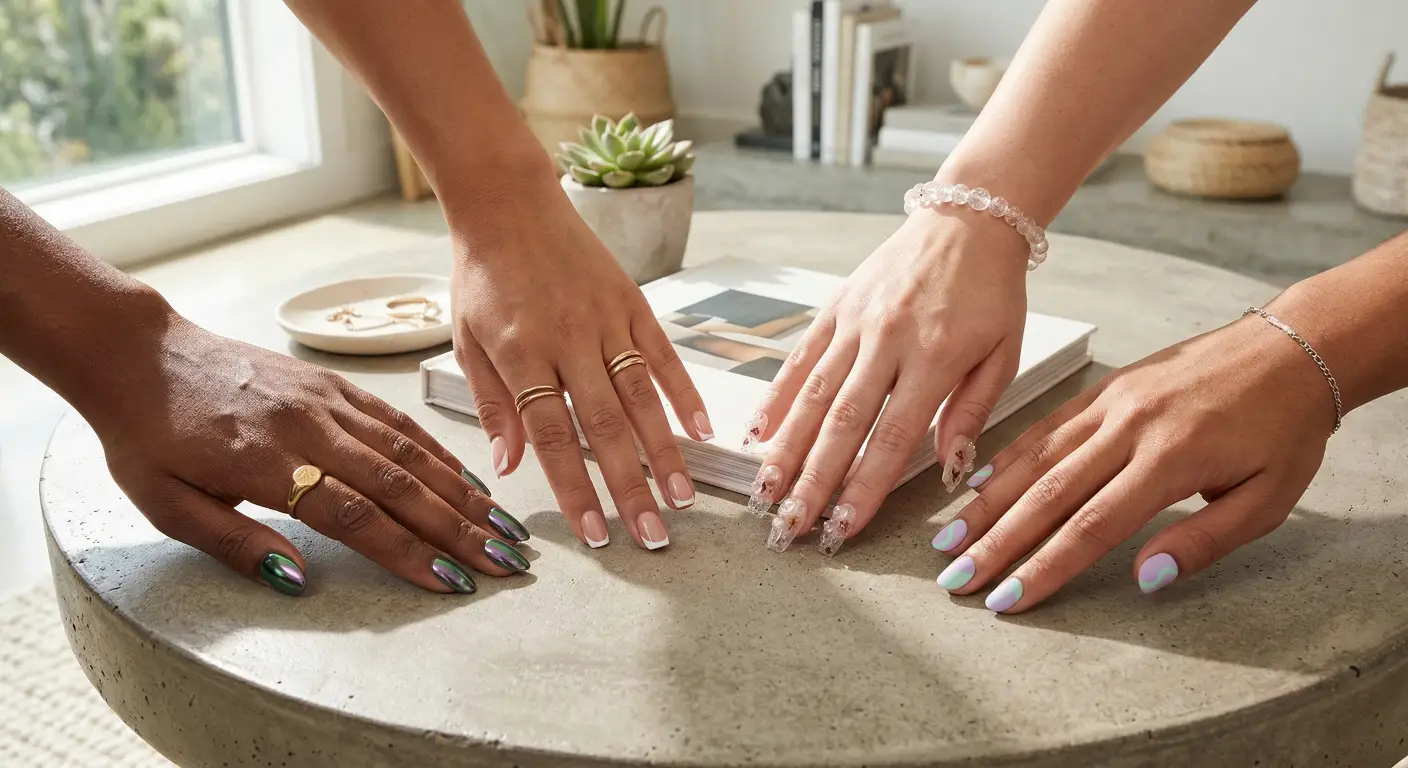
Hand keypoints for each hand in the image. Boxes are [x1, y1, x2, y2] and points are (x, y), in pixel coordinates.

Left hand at [91, 317, 528, 595]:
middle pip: (400, 485)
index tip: (452, 582)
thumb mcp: (167, 506)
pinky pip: (399, 421)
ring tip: (503, 527)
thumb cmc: (149, 437)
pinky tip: (469, 480)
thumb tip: (296, 579)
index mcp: (267, 463)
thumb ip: (235, 543)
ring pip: (411, 452)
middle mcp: (309, 428)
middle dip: (460, 529)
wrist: (141, 353)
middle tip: (506, 561)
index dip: (408, 552)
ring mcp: (328, 401)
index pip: (355, 516)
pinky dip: (441, 454)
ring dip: (463, 494)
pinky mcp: (335, 385)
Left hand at [446, 184, 709, 550]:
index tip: (596, 533)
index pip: (551, 436)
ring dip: (664, 452)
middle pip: (604, 427)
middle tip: (653, 537)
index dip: (575, 489)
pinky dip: (684, 393)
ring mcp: (605, 319)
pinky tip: (701, 431)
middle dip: (630, 487)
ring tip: (682, 498)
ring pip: (641, 396)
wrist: (508, 201)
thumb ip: (491, 405)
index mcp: (520, 355)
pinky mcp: (632, 301)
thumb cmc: (482, 275)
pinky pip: (664, 354)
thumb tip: (509, 469)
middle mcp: (567, 339)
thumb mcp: (466, 341)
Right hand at [745, 206, 1028, 554]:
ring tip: (764, 492)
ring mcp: (855, 323)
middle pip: (842, 423)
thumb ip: (973, 411)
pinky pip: (799, 358)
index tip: (842, 527)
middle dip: (813, 481)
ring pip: (812, 395)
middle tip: (789, 526)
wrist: (967, 219)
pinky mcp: (834, 307)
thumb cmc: (992, 292)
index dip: (864, 486)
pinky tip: (757, 435)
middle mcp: (887, 341)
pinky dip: (776, 398)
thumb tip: (951, 468)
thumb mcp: (1004, 353)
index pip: (892, 436)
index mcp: (936, 357)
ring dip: (786, 448)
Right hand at [932, 313, 1335, 611]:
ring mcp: (1111, 402)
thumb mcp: (1267, 500)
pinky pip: (1046, 427)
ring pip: (1035, 459)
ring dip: (987, 503)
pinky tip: (977, 484)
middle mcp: (1129, 427)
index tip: (1007, 599)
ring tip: (950, 538)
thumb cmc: (1285, 429)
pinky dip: (1008, 458)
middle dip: (996, 542)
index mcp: (1170, 459)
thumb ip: (1203, 541)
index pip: (1093, 526)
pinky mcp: (1105, 388)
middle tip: (956, 579)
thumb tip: (1144, 578)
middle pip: (1048, 495)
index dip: (1045, 567)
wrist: (1291, 348)